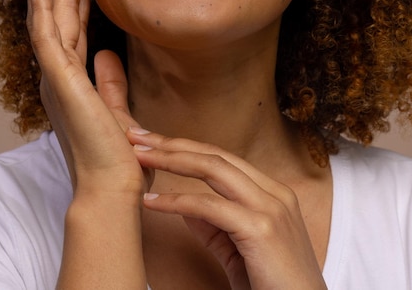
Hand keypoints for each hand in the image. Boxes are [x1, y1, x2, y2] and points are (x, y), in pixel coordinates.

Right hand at [26, 0, 146, 195]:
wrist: (114, 188)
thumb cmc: (117, 158)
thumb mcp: (117, 112)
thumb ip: (110, 82)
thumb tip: (108, 53)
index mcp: (73, 82)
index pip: (74, 28)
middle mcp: (59, 76)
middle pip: (58, 15)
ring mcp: (56, 78)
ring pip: (48, 17)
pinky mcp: (60, 82)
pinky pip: (46, 36)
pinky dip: (41, 7)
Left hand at [127, 129, 327, 289]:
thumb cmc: (274, 287)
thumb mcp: (241, 251)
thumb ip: (216, 227)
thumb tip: (184, 208)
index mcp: (273, 194)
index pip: (224, 159)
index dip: (186, 148)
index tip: (153, 143)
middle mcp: (275, 193)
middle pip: (216, 156)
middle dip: (173, 143)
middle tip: (136, 136)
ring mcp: (270, 209)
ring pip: (214, 170)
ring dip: (171, 159)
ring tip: (138, 158)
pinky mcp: (261, 230)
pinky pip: (210, 207)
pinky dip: (176, 201)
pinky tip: (151, 201)